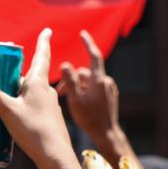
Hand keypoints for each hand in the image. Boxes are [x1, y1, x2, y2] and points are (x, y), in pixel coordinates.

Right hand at [0, 29, 82, 168]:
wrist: (56, 158)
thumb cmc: (34, 131)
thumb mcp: (6, 109)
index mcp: (38, 82)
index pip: (42, 55)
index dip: (44, 41)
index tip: (48, 29)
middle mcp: (46, 91)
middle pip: (28, 75)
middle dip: (14, 72)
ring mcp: (48, 105)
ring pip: (29, 91)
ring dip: (16, 90)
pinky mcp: (47, 119)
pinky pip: (32, 105)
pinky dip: (21, 104)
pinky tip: (11, 116)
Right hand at [57, 30, 139, 168]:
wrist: (107, 135)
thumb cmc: (90, 119)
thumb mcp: (75, 99)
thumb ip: (69, 81)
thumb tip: (65, 64)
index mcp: (98, 81)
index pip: (94, 56)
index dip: (88, 43)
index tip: (82, 33)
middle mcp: (106, 82)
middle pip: (84, 72)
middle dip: (71, 78)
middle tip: (58, 91)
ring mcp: (108, 89)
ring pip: (88, 80)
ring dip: (76, 85)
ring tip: (66, 98)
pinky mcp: (109, 96)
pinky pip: (93, 87)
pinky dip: (84, 90)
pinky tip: (78, 101)